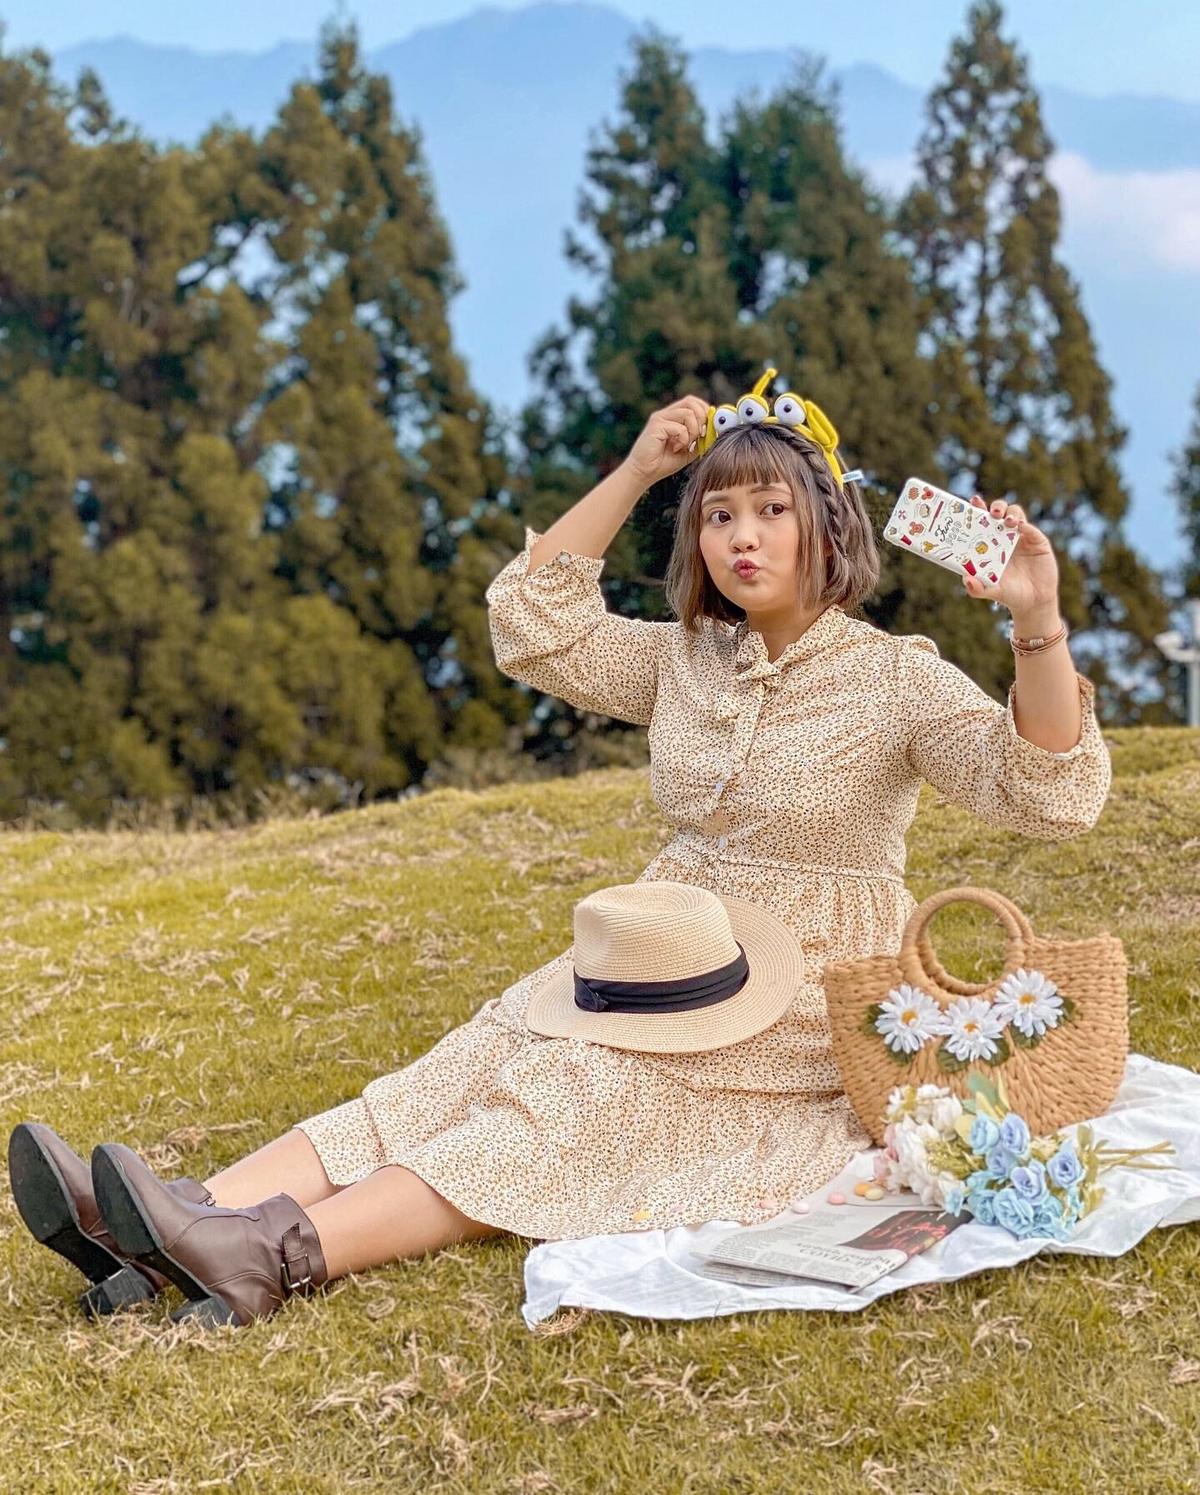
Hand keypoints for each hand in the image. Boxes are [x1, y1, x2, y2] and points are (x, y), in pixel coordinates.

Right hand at [622, 396, 709, 488]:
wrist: (643, 473)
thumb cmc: (663, 462)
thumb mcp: (689, 450)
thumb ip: (700, 439)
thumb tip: (715, 431)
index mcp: (672, 416)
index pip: (694, 402)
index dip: (705, 412)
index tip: (708, 429)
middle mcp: (666, 413)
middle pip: (692, 401)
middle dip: (702, 419)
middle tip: (699, 436)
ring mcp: (660, 418)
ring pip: (688, 413)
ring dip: (693, 432)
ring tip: (686, 445)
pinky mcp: (656, 426)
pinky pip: (680, 428)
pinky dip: (683, 440)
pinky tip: (675, 449)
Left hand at [962, 495, 1060, 623]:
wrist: (1034, 601)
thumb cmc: (1009, 593)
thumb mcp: (991, 591)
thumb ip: (977, 588)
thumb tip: (966, 580)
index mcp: (990, 543)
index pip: (983, 521)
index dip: (978, 509)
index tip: (973, 501)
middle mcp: (1005, 536)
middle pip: (1000, 512)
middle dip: (996, 507)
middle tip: (993, 512)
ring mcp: (1022, 537)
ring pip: (1016, 515)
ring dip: (1011, 513)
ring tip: (1007, 521)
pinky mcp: (1038, 541)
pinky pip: (1032, 529)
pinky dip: (1026, 526)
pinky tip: (1021, 527)